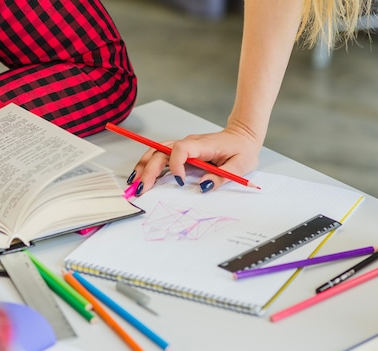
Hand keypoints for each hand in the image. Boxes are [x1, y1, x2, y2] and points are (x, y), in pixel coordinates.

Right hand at [128, 125, 261, 194]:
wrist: (242, 136)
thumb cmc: (242, 149)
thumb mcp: (240, 166)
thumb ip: (222, 177)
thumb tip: (204, 187)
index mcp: (203, 145)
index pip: (181, 149)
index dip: (176, 164)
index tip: (179, 181)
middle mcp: (189, 143)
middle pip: (161, 151)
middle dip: (149, 170)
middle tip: (141, 189)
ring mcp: (182, 147)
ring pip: (156, 152)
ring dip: (144, 167)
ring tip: (135, 184)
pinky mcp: (180, 152)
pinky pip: (159, 156)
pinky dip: (147, 166)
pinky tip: (140, 177)